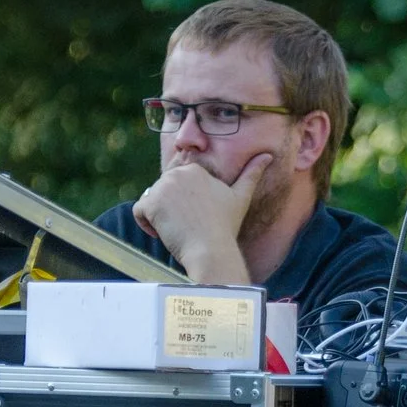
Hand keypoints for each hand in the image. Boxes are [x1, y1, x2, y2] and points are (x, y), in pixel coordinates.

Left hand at [133, 155, 269, 280]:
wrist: (211, 249)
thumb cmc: (225, 227)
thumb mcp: (240, 197)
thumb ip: (251, 174)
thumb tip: (268, 156)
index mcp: (194, 169)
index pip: (174, 181)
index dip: (180, 201)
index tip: (193, 216)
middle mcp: (177, 174)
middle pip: (161, 191)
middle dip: (169, 209)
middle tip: (187, 225)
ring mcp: (163, 188)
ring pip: (150, 201)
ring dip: (159, 217)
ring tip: (178, 229)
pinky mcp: (151, 203)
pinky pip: (139, 211)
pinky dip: (146, 224)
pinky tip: (163, 233)